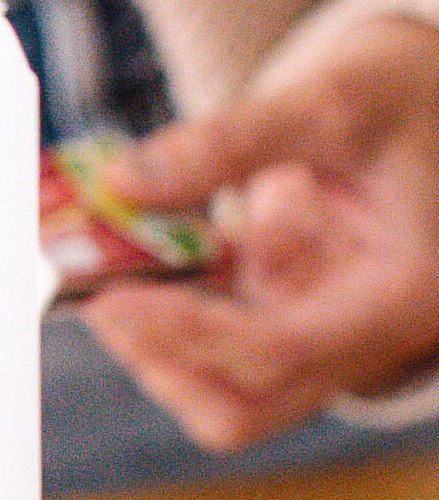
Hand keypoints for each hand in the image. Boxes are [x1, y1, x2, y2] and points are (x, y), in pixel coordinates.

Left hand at [84, 16, 438, 447]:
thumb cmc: (412, 96)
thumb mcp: (333, 100)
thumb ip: (229, 142)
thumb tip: (123, 183)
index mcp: (401, 297)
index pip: (282, 351)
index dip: (190, 336)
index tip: (115, 299)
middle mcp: (364, 333)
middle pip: (248, 404)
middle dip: (161, 360)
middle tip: (93, 296)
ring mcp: (320, 325)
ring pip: (222, 383)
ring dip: (152, 339)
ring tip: (96, 270)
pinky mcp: (286, 303)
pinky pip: (213, 330)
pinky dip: (163, 302)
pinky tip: (124, 254)